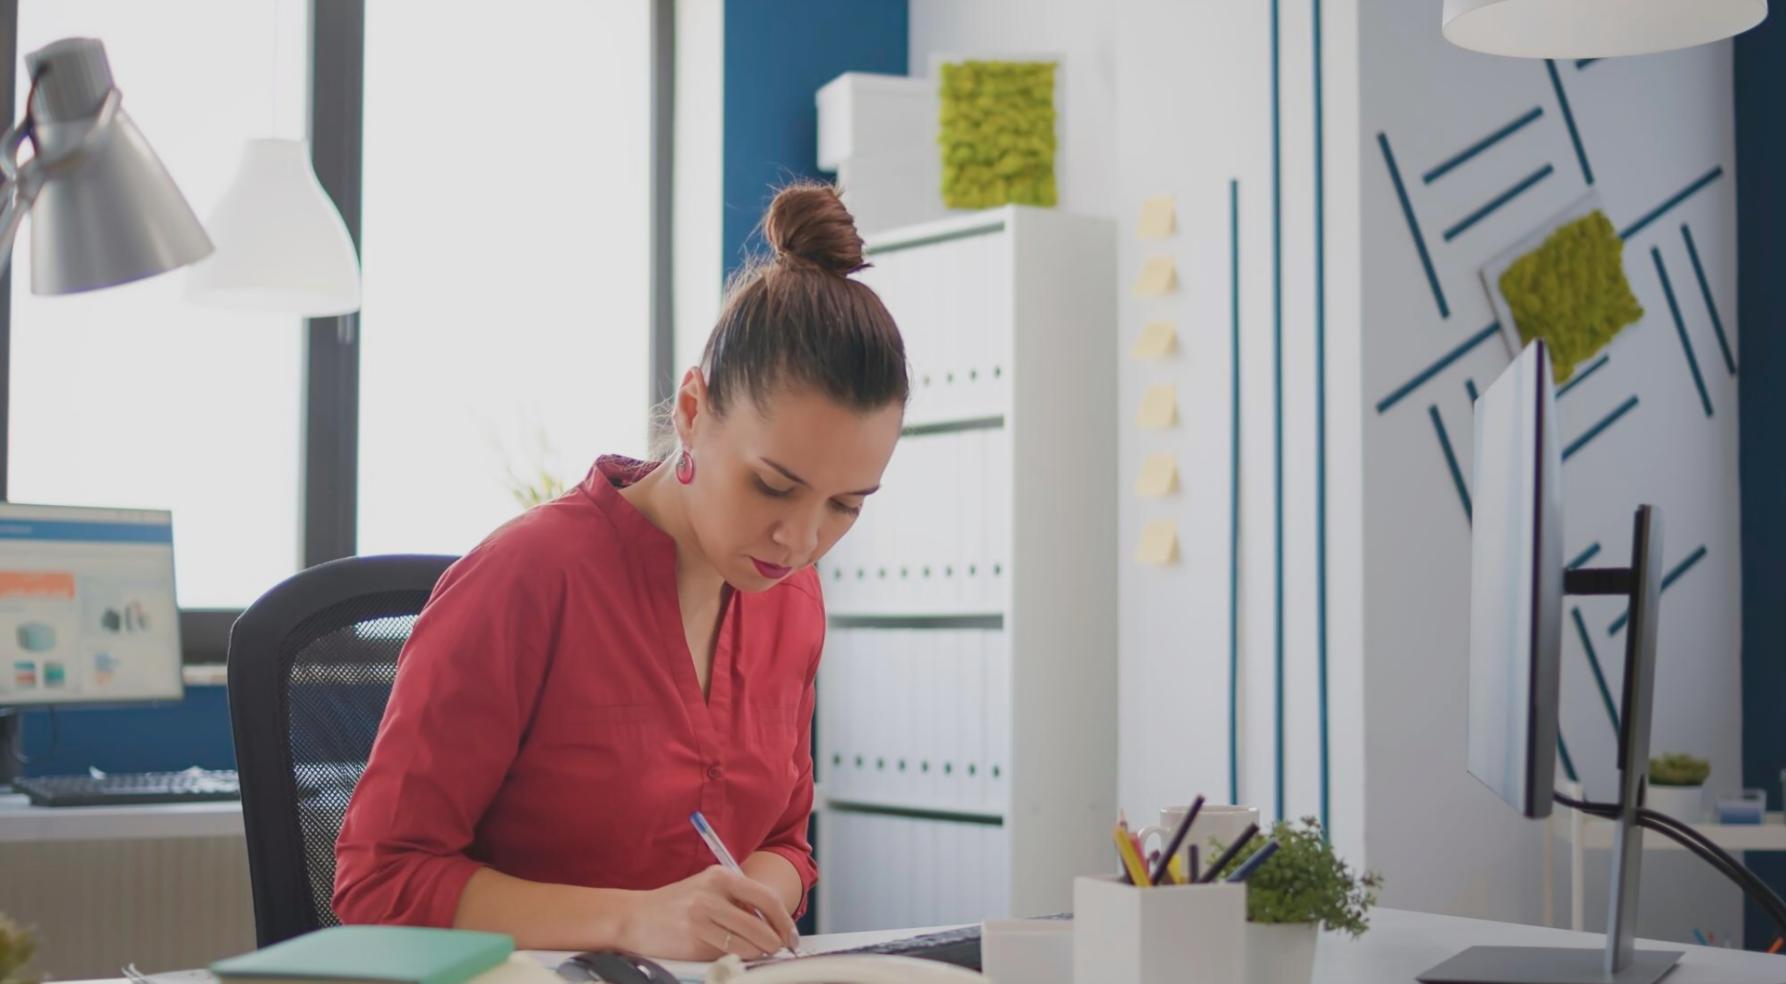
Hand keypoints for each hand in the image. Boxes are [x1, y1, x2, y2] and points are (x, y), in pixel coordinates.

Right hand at [617, 866, 799, 960]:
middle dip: (774, 942)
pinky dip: (735, 958)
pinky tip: (732, 955)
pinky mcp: (692, 939)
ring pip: (746, 943)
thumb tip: (773, 923)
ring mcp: (701, 916)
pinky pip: (725, 953)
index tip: (790, 935)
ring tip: (756, 953)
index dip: (784, 920)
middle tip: (778, 949)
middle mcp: (712, 893)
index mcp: (720, 876)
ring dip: (757, 953)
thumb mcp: (707, 888)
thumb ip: (737, 900)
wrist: (633, 916)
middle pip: (760, 924)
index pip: (766, 897)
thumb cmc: (675, 905)